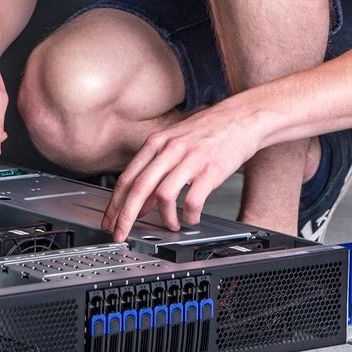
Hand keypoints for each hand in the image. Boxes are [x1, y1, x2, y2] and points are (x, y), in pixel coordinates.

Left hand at [103, 101, 264, 240]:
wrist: (242, 117)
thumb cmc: (209, 130)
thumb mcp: (175, 140)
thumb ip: (156, 166)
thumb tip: (141, 200)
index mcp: (157, 142)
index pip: (127, 177)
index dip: (115, 204)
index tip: (109, 221)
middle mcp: (170, 149)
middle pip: (139, 188)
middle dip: (126, 216)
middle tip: (122, 234)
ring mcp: (190, 159)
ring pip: (163, 195)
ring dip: (164, 217)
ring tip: (169, 225)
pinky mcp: (211, 170)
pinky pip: (193, 201)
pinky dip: (189, 215)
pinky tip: (192, 218)